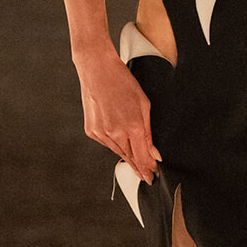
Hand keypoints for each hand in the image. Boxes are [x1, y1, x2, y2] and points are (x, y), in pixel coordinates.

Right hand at [75, 43, 160, 182]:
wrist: (97, 69)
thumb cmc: (122, 81)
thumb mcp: (144, 104)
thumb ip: (149, 133)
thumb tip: (154, 154)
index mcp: (132, 126)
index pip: (143, 158)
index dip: (148, 169)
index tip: (153, 176)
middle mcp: (115, 133)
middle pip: (130, 158)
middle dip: (140, 168)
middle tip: (147, 177)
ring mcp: (101, 133)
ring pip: (118, 152)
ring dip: (128, 157)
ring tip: (137, 164)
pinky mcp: (92, 131)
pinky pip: (107, 144)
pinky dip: (115, 145)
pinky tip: (121, 142)